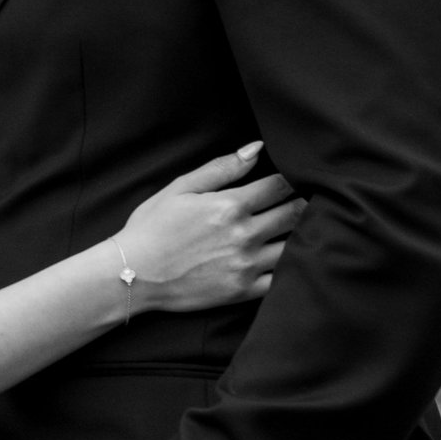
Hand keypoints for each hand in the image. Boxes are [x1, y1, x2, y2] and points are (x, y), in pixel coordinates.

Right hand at [116, 142, 306, 314]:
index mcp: (230, 205)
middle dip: (303, 203)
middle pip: (294, 214)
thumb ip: (221, 168)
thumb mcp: (180, 188)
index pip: (279, 186)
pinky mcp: (245, 290)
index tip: (296, 178)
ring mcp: (247, 265)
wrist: (133, 273)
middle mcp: (245, 234)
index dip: (292, 179)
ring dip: (302, 234)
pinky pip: (283, 279)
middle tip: (307, 200)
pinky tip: (291, 259)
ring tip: (302, 228)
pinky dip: (293, 267)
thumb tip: (256, 148)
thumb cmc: (153, 226)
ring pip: (295, 246)